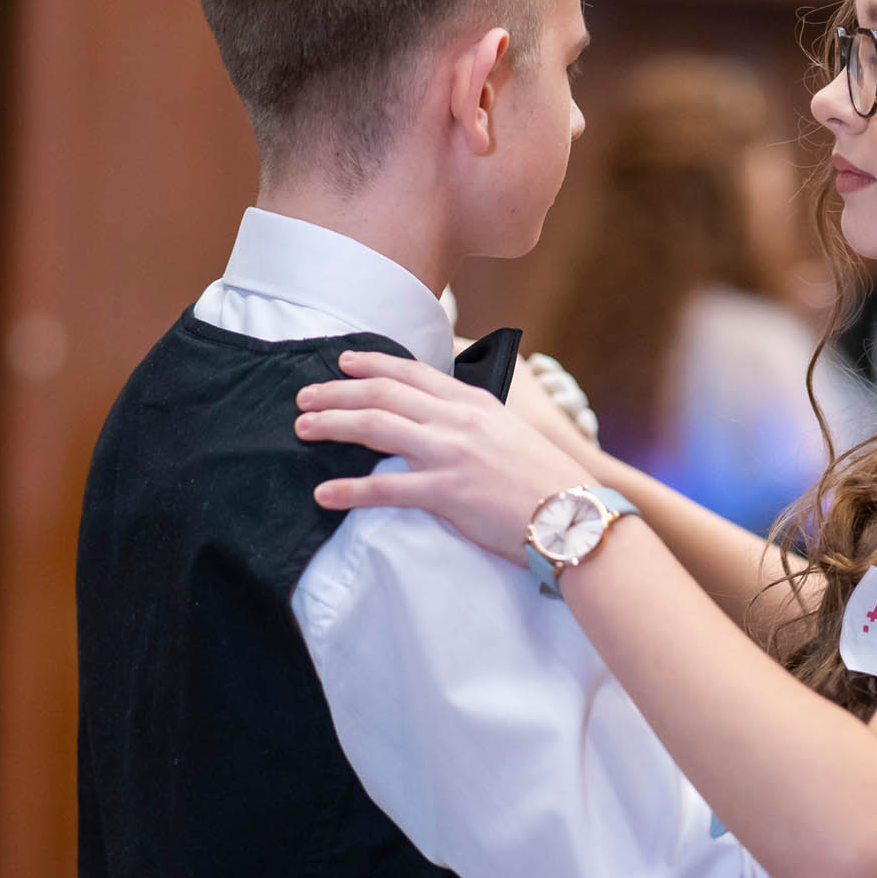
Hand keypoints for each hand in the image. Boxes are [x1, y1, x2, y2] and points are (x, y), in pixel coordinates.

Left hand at [296, 351, 591, 561]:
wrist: (574, 515)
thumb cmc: (548, 482)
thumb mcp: (511, 434)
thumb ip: (476, 422)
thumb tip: (446, 421)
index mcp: (474, 403)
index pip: (411, 372)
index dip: (371, 364)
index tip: (343, 362)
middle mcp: (458, 420)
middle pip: (382, 394)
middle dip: (336, 391)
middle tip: (304, 396)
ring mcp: (450, 454)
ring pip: (375, 427)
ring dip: (331, 425)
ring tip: (302, 429)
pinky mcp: (446, 492)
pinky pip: (385, 488)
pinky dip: (348, 490)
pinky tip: (324, 494)